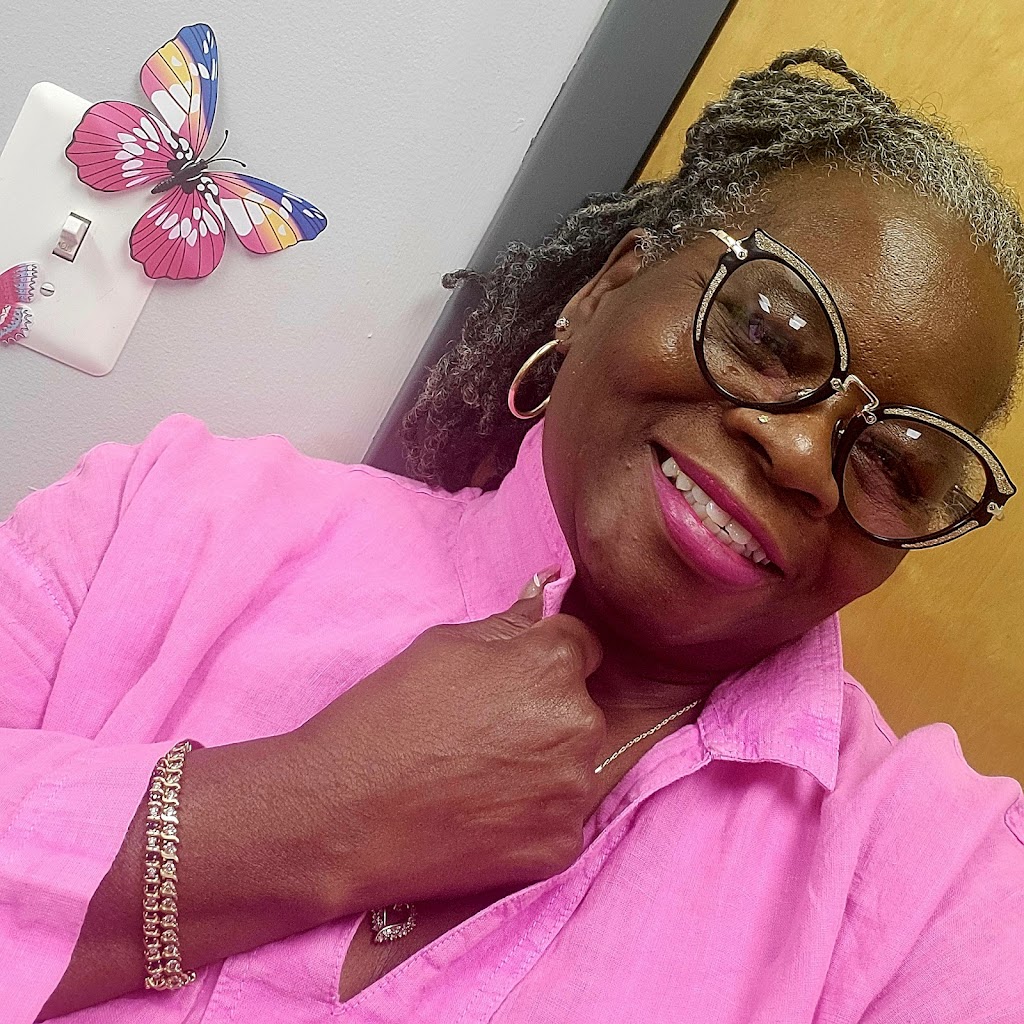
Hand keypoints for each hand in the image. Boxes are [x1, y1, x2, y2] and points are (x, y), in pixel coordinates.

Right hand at [294, 569, 605, 908]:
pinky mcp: (560, 846)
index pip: (582, 647)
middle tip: (487, 731)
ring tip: (481, 775)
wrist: (342, 815)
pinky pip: (560, 819)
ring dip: (545, 765)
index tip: (514, 680)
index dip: (545, 659)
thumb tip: (543, 600)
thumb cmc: (385, 716)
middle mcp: (580, 725)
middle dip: (548, 712)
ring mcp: (574, 792)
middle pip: (582, 708)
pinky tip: (483, 813)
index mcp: (553, 664)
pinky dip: (532, 816)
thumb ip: (509, 624)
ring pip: (575, 765)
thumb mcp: (442, 645)